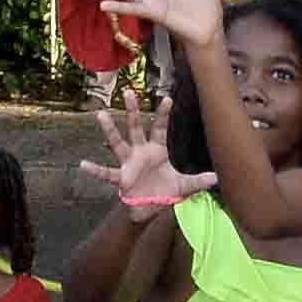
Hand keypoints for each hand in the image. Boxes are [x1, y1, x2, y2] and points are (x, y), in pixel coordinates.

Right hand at [86, 81, 212, 216]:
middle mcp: (140, 152)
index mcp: (157, 150)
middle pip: (135, 127)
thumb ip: (198, 181)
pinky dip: (95, 170)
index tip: (167, 98)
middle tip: (129, 92)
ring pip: (118, 143)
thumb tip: (217, 178)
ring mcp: (128, 163)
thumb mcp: (184, 187)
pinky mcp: (121, 178)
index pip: (159, 128)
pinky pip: (107, 174)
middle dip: (132, 111)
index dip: (162, 114)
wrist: (149, 209)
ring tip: (101, 114)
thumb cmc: (164, 193)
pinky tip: (83, 165)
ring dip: (110, 130)